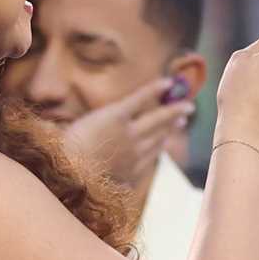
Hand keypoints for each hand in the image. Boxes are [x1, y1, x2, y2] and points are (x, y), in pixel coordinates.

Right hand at [64, 78, 192, 190]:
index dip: (155, 89)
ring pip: (158, 139)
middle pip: (158, 119)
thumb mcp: (87, 123)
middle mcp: (129, 134)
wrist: (70, 177)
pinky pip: (150, 158)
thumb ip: (109, 118)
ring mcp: (133, 155)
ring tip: (179, 122)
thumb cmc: (69, 146)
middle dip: (175, 110)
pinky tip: (162, 145)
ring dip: (170, 128)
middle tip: (189, 106)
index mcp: (115, 117)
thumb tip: (124, 116)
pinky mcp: (132, 172)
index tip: (170, 82)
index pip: (141, 98)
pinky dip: (158, 148)